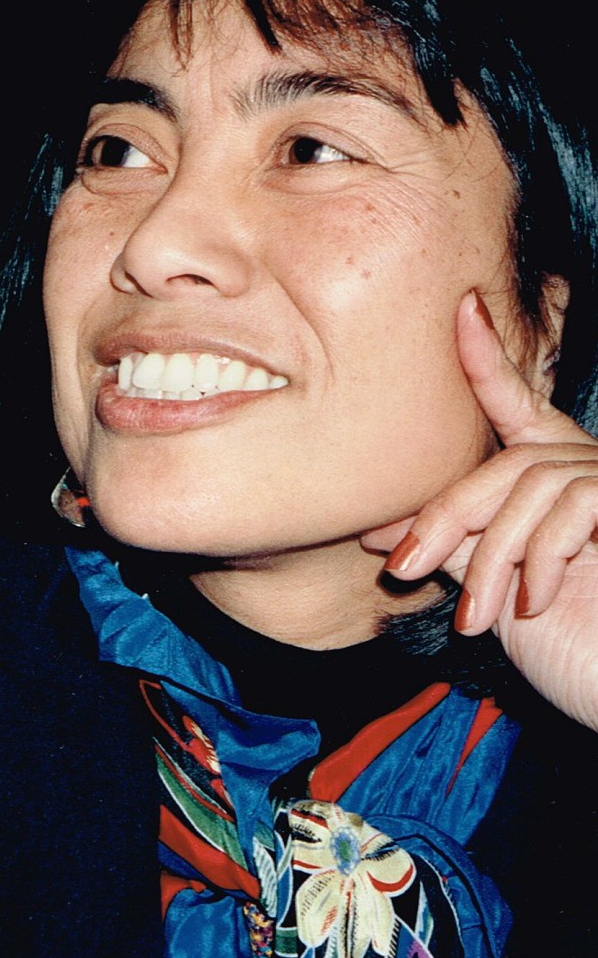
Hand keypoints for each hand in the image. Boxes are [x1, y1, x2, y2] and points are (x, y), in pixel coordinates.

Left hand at [362, 290, 597, 730]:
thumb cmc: (577, 650)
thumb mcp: (500, 592)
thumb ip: (456, 547)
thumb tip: (381, 528)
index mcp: (557, 482)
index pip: (517, 407)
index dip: (490, 358)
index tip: (462, 307)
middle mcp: (591, 472)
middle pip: (503, 462)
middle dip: (445, 514)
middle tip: (400, 568)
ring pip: (527, 486)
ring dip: (489, 559)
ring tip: (476, 619)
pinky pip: (570, 508)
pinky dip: (539, 559)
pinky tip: (530, 607)